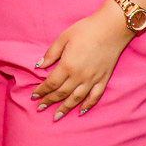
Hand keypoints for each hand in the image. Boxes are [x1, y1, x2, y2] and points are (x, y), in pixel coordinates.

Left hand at [32, 1, 134, 120]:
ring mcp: (93, 80)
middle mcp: (79, 76)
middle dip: (49, 101)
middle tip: (40, 108)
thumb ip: (51, 53)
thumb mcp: (64, 37)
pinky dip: (88, 105)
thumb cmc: (85, 30)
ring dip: (65, 108)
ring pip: (76, 99)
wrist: (111, 28)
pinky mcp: (103, 80)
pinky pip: (95, 97)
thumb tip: (39, 66)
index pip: (51, 83)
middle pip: (61, 93)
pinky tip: (81, 111)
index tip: (34, 96)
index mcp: (67, 65)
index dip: (42, 91)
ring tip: (57, 116)